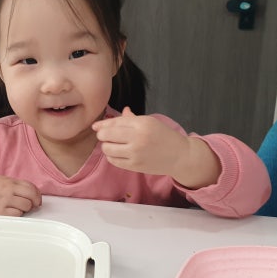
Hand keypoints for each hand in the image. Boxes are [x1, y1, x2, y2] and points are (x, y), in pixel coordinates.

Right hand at [0, 175, 41, 215]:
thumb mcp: (0, 180)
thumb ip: (14, 186)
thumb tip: (29, 194)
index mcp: (9, 181)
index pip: (31, 187)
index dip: (37, 195)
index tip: (37, 200)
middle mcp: (8, 190)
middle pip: (31, 197)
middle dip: (33, 203)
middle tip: (30, 206)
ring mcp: (3, 201)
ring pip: (25, 207)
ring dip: (24, 210)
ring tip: (16, 209)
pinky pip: (15, 215)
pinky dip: (16, 215)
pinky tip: (10, 213)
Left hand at [92, 107, 220, 187]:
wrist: (180, 155)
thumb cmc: (165, 137)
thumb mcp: (150, 123)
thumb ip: (132, 119)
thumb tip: (122, 111)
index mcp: (142, 123)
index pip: (115, 122)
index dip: (102, 124)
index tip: (96, 126)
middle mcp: (138, 137)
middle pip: (107, 135)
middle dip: (102, 135)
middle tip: (105, 136)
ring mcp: (136, 153)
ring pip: (107, 149)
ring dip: (106, 146)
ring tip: (112, 145)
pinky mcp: (135, 166)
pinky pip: (113, 161)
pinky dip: (111, 157)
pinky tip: (117, 154)